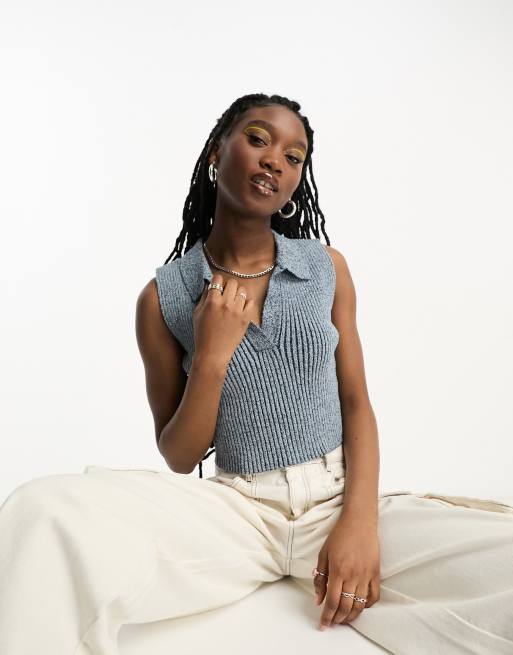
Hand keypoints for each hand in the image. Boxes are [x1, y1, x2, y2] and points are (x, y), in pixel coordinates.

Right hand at [193, 273, 254, 365]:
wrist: (213, 353)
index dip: (217, 281)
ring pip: (242, 290)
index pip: (218, 279)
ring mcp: (237, 311)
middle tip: (226, 294)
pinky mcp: (245, 318)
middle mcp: (225, 303)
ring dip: (237, 293)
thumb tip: (210, 285)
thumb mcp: (197, 313)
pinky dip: (246, 303)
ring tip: (233, 301)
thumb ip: (203, 297)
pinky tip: (240, 308)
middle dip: (228, 286)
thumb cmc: (202, 334)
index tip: (217, 286)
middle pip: (232, 282)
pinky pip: (250, 302)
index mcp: (212, 301)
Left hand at [313, 513, 380, 628]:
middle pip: (346, 607)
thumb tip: (318, 600)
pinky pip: (374, 596)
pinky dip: (367, 606)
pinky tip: (359, 607)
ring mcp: (366, 575)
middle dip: (337, 619)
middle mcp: (353, 575)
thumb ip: (320, 579)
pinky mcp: (376, 573)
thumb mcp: (323, 554)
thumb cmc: (339, 536)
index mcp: (338, 570)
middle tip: (332, 622)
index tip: (323, 625)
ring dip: (351, 616)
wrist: (359, 522)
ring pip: (360, 605)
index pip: (332, 601)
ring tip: (343, 619)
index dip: (327, 616)